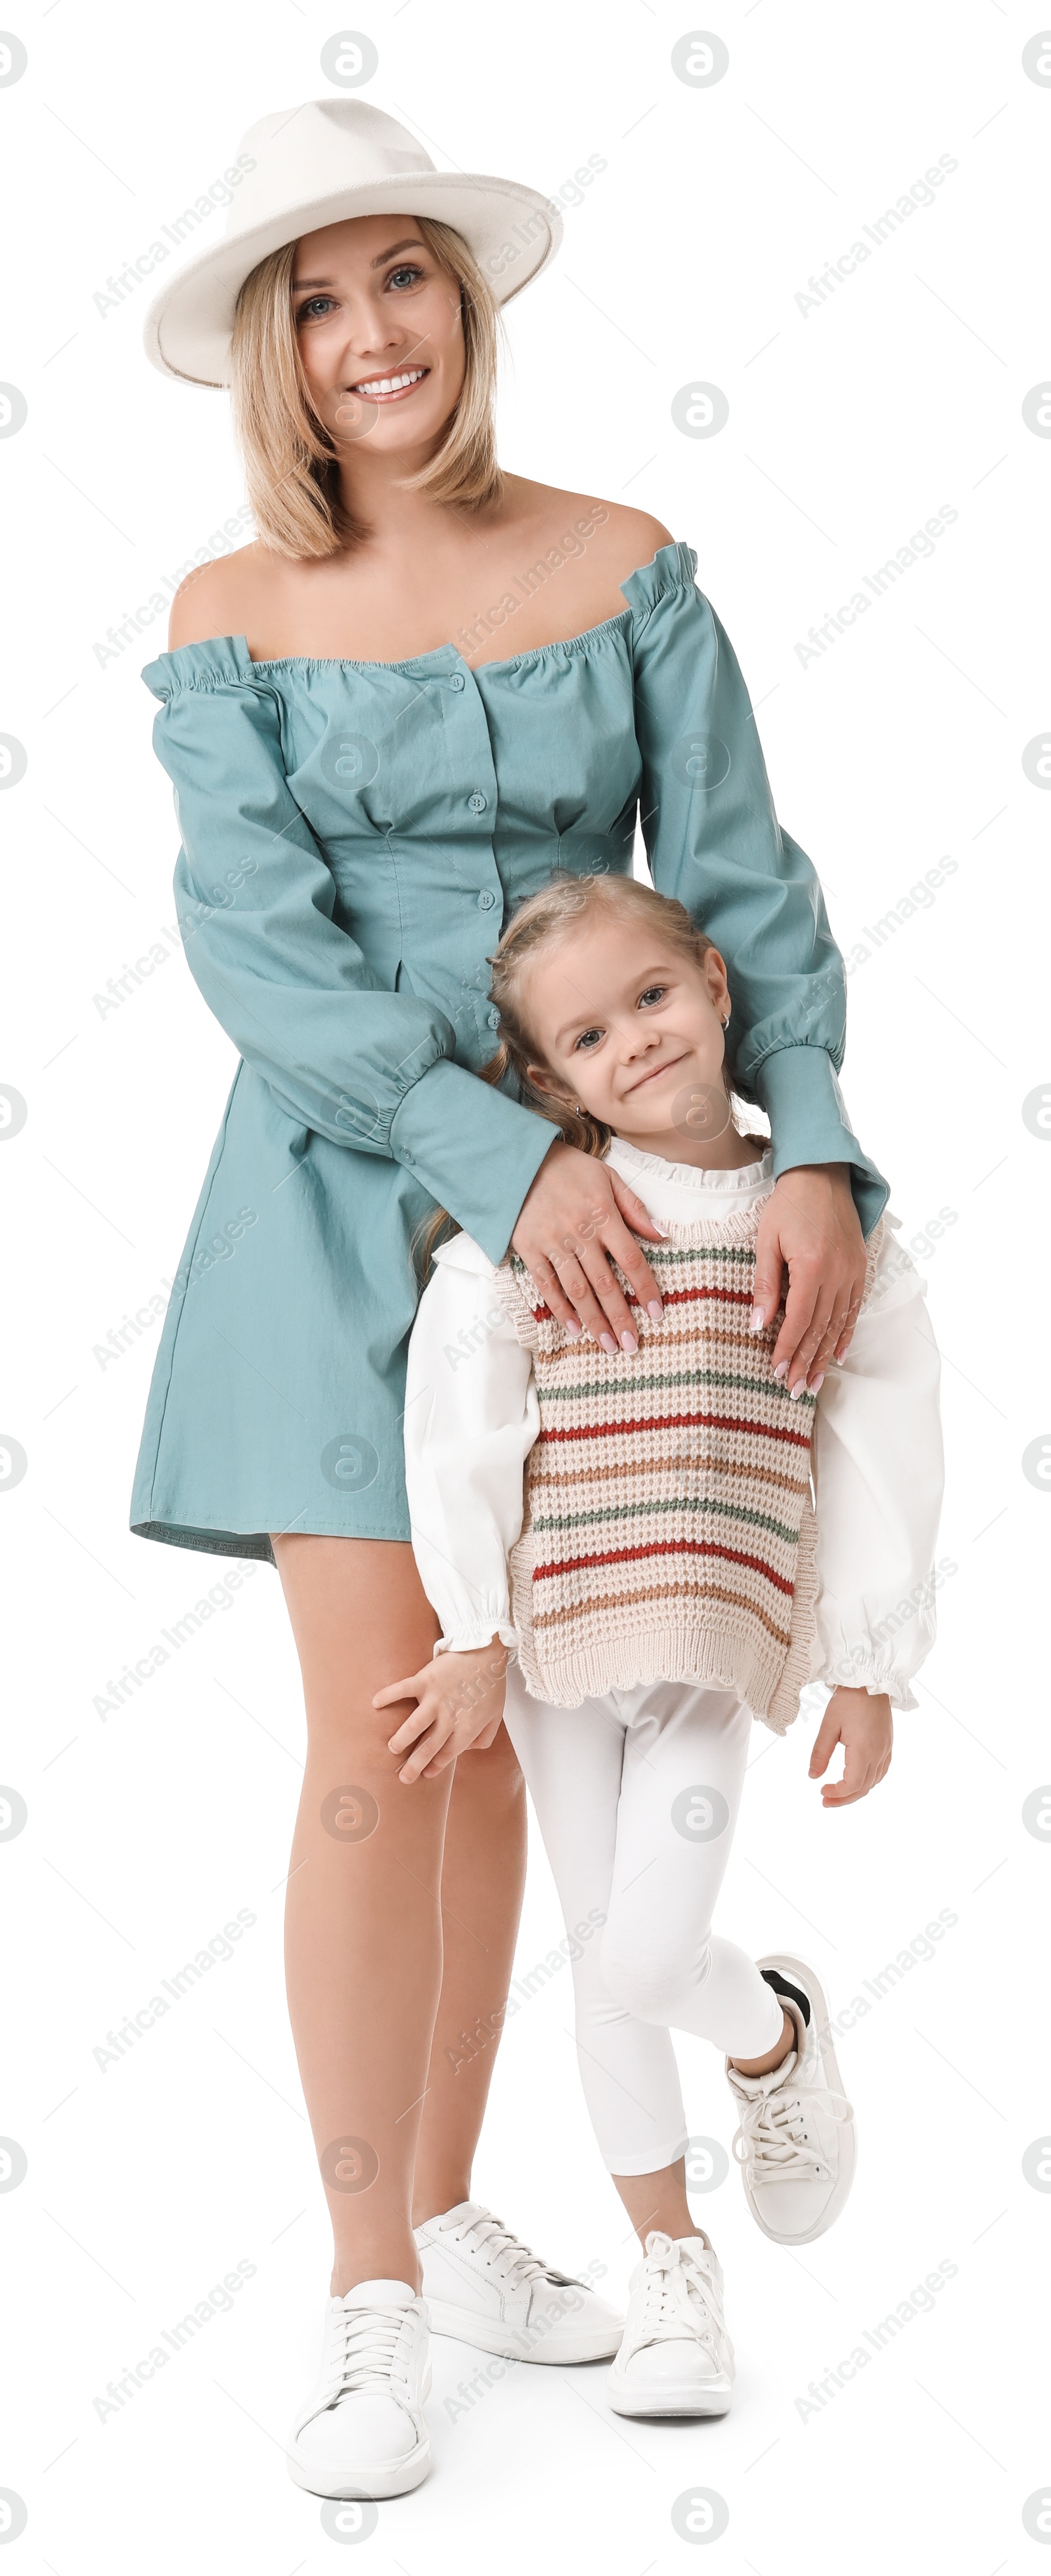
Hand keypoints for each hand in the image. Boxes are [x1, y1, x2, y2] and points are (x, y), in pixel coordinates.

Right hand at [372, 1637, 508, 1782]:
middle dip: (414, 1764)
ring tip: (392, 1748)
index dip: (435, 1766)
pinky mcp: (425, 1680)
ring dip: (401, 1739)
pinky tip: (376, 1704)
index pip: (448, 1754)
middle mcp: (450, 1717)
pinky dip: (388, 1696)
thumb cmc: (491, 1685)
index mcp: (467, 1728)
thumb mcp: (496, 1716)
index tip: (425, 1773)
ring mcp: (435, 1699)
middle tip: (403, 1778)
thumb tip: (467, 1749)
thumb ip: (484, 1738)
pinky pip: (402, 1690)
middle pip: (429, 1746)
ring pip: (414, 1725)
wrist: (486, 1651)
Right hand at [511, 1139, 666, 1349]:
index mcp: (603, 1215)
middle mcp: (580, 1233)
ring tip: (609, 1346)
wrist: (518, 1160)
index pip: (631, 1259)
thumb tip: (662, 1235)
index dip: (645, 1289)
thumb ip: (635, 1208)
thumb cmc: (569, 1168)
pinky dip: (560, 1309)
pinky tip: (574, 1329)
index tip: (656, 1313)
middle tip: (632, 1346)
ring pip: (577, 1290)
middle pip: (605, 1283)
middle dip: (621, 1317)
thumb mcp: (608, 1177)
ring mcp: (552, 1243)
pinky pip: (546, 1285)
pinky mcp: (529, 1249)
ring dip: (594, 1322)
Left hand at [752, 1164, 865, 1395]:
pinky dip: (845, 1334)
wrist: (822, 1176)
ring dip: (825, 1356)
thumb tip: (757, 1325)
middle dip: (805, 1362)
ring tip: (813, 1382)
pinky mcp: (860, 1269)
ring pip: (839, 1325)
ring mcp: (853, 1273)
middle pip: (820, 1329)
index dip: (787, 1349)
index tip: (776, 1371)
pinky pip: (854, 1309)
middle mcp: (838, 1274)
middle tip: (794, 1389)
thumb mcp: (766, 1241)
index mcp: (812, 1267)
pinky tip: (837, 1354)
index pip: (798, 1321)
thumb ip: (764, 1285)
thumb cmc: (788, 1206)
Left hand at [809, 1686, 892, 1806]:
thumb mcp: (829, 1726)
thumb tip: (813, 1776)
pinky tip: (856, 1780)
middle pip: (864, 1788)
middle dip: (844, 1798)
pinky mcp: (888, 1745)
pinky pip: (881, 1772)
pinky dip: (868, 1781)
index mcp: (864, 1750)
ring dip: (856, 1792)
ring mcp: (886, 1750)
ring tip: (838, 1793)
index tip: (821, 1791)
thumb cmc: (848, 1700)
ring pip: (874, 1782)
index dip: (837, 1793)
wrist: (870, 1681)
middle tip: (825, 1801)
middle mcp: (879, 1753)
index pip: (853, 1784)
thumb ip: (820, 1753)